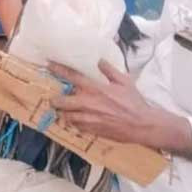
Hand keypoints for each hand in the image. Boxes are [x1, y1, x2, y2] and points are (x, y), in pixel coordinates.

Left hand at [50, 60, 166, 145]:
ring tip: (63, 111)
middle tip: (54, 99)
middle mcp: (88, 103)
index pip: (72, 76)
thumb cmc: (134, 102)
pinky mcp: (92, 130)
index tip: (49, 65)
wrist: (143, 125)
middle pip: (61, 101)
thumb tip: (100, 61)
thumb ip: (110, 71)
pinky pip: (76, 127)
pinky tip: (76, 121)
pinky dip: (74, 123)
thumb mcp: (124, 82)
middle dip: (55, 100)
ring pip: (66, 116)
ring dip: (63, 113)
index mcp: (95, 89)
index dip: (59, 70)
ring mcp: (89, 118)